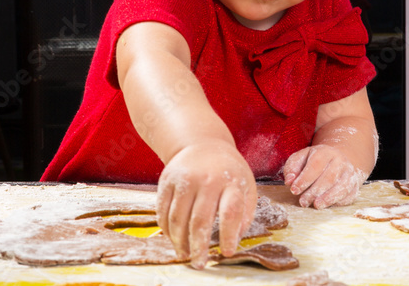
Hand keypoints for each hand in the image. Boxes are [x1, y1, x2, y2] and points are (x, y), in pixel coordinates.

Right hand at [156, 140, 257, 268]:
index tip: (228, 252)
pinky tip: (173, 239)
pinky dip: (166, 229)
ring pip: (178, 218)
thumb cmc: (228, 170)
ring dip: (180, 241)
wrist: (203, 143)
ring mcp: (185, 178)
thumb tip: (235, 239)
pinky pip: (163, 210)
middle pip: (200, 220)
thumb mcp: (246, 184)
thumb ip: (245, 211)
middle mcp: (207, 179)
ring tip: (185, 255)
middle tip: (199, 264)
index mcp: (231, 181)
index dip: (228, 235)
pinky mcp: (167, 180)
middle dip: (199, 247)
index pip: (230, 212)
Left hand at [281, 144, 366, 208]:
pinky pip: (349, 195)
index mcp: (325, 152)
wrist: (337, 159)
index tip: (294, 190)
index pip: (315, 165)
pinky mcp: (355, 184)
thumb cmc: (314, 161)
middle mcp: (340, 160)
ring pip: (341, 187)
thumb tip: (289, 180)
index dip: (304, 179)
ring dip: (328, 198)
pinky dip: (338, 201)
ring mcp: (349, 172)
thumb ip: (292, 167)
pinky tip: (327, 205)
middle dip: (314, 192)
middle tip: (302, 202)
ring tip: (316, 205)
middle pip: (328, 178)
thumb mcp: (301, 158)